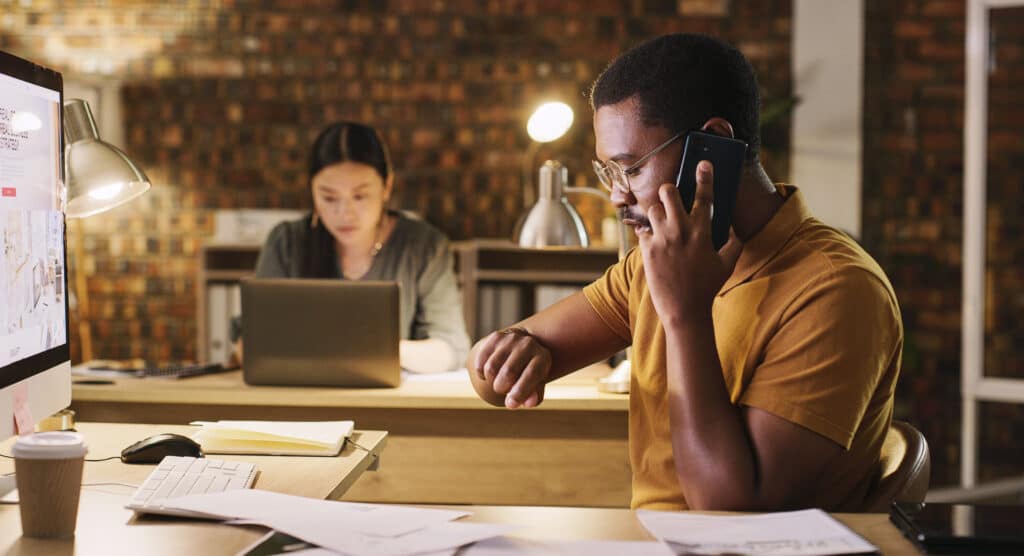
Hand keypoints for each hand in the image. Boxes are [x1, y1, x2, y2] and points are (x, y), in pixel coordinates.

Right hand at [472, 327, 550, 408]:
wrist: (520, 350)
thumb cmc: (529, 373)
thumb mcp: (535, 385)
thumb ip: (534, 396)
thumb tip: (528, 403)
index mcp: (543, 357)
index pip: (531, 374)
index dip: (520, 392)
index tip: (510, 404)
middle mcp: (528, 344)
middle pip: (508, 373)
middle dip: (502, 388)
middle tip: (504, 389)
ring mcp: (511, 339)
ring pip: (491, 368)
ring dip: (492, 381)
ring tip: (498, 381)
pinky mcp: (496, 337)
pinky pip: (481, 362)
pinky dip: (482, 374)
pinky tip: (490, 374)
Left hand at [637, 160, 742, 324]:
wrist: (684, 310)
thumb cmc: (707, 287)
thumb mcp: (727, 263)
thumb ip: (733, 242)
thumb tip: (733, 228)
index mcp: (702, 231)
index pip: (704, 196)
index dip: (705, 177)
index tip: (703, 163)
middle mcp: (680, 231)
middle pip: (669, 193)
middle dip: (670, 190)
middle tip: (672, 197)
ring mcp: (662, 240)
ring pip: (653, 209)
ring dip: (659, 213)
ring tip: (664, 223)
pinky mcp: (647, 251)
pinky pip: (644, 231)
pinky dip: (649, 233)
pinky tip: (654, 240)